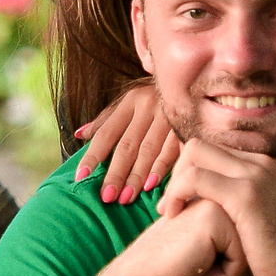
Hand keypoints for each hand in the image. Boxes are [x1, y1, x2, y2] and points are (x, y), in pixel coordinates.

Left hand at [72, 81, 180, 203]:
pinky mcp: (187, 126)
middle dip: (116, 173)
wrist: (196, 78)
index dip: (93, 155)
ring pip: (149, 151)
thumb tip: (78, 134)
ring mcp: (169, 116)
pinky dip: (162, 168)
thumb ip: (105, 119)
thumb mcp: (129, 102)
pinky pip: (172, 151)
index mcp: (130, 102)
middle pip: (127, 145)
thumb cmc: (155, 97)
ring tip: (126, 197)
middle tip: (106, 196)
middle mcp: (148, 107)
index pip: (107, 133)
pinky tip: (152, 185)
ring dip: (137, 176)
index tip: (80, 176)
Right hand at [115, 198, 246, 275]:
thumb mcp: (217, 248)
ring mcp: (218, 199)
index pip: (254, 236)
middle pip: (256, 241)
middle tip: (202, 270)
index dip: (235, 263)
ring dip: (229, 273)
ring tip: (201, 274)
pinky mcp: (214, 215)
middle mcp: (223, 192)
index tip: (204, 265)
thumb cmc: (179, 267)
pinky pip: (242, 258)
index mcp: (225, 193)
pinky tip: (198, 275)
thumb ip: (240, 239)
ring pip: (252, 250)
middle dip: (236, 267)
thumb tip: (274, 261)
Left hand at [158, 140, 275, 275]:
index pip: (215, 152)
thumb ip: (253, 208)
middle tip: (170, 206)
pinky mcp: (246, 194)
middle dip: (178, 172)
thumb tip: (233, 213)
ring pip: (195, 153)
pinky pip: (195, 177)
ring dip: (175, 181)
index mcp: (268, 167)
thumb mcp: (270, 223)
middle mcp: (263, 163)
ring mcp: (256, 175)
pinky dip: (177, 192)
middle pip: (201, 146)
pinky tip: (174, 215)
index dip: (191, 172)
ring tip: (169, 212)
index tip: (182, 201)